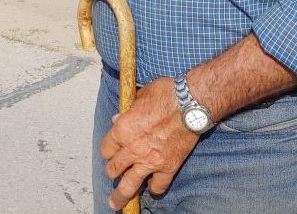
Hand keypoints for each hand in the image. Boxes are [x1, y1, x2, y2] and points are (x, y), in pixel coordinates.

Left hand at [100, 76, 199, 210]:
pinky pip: (158, 186)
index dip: (108, 149)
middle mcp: (133, 148)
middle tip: (114, 172)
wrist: (191, 103)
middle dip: (112, 171)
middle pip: (113, 169)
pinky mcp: (168, 167)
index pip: (105, 148)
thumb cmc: (166, 93)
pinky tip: (152, 187)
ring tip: (116, 204)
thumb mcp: (141, 95)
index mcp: (123, 129)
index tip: (111, 150)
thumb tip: (117, 118)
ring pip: (129, 186)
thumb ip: (128, 109)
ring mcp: (150, 161)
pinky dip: (155, 188)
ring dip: (121, 196)